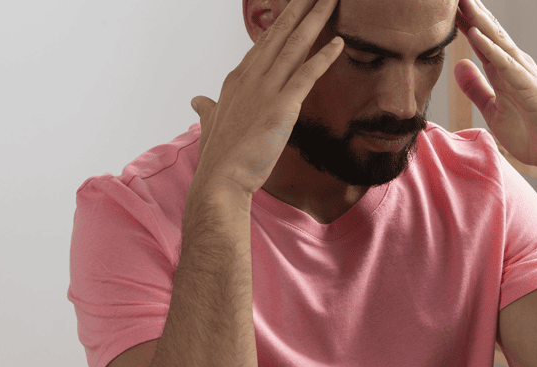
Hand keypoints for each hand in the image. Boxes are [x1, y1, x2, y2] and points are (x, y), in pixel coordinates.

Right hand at [189, 0, 342, 194]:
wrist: (220, 179)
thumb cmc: (219, 156)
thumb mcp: (211, 123)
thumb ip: (208, 108)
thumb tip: (197, 100)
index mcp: (237, 79)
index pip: (263, 42)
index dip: (280, 21)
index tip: (294, 4)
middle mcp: (251, 77)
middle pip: (280, 33)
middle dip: (300, 8)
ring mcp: (266, 89)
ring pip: (295, 46)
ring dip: (315, 20)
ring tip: (330, 1)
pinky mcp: (282, 106)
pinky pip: (306, 74)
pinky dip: (323, 57)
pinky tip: (339, 43)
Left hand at [454, 0, 536, 172]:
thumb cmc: (531, 132)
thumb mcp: (493, 109)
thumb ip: (476, 88)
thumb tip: (458, 65)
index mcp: (503, 70)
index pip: (480, 39)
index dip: (462, 21)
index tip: (445, 6)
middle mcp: (514, 65)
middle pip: (488, 32)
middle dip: (471, 11)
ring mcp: (523, 74)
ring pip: (497, 41)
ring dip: (479, 20)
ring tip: (463, 1)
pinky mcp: (529, 87)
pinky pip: (506, 65)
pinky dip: (490, 49)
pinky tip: (476, 35)